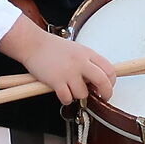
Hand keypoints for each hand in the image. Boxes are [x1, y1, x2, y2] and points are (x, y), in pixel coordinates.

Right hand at [0, 21, 114, 104]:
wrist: (32, 43)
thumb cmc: (52, 47)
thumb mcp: (77, 49)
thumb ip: (88, 62)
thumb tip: (98, 78)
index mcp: (88, 53)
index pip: (109, 69)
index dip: (112, 81)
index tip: (109, 86)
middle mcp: (80, 63)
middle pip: (103, 81)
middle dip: (106, 93)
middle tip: (103, 97)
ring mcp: (68, 72)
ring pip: (83, 93)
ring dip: (79, 95)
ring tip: (72, 89)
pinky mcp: (56, 81)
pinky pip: (67, 98)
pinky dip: (66, 100)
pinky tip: (63, 95)